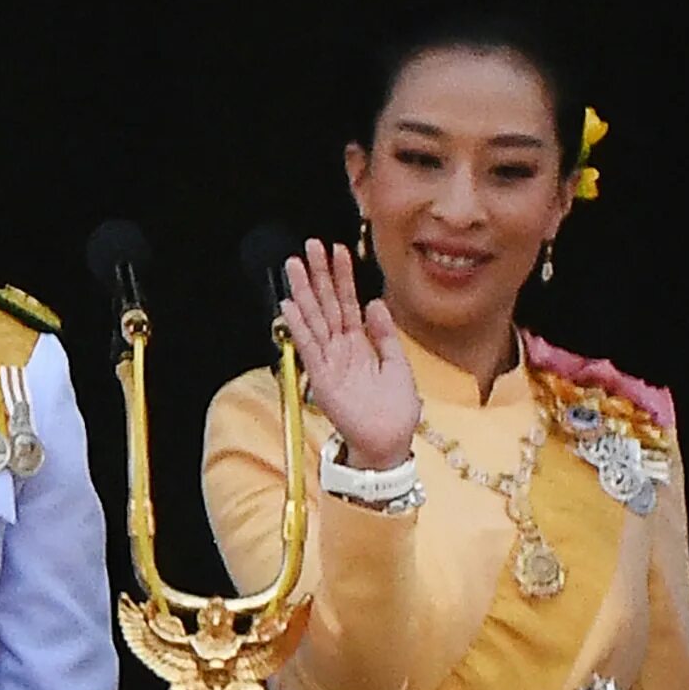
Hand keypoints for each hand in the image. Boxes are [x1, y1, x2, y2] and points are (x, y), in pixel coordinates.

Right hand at [282, 237, 417, 470]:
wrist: (389, 442)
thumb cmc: (395, 410)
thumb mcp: (397, 363)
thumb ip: (384, 334)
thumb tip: (375, 302)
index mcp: (359, 344)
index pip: (348, 302)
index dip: (342, 277)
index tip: (338, 251)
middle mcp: (340, 349)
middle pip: (327, 305)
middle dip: (318, 275)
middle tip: (309, 247)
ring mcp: (329, 362)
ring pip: (314, 320)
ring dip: (303, 293)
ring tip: (294, 266)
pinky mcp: (322, 378)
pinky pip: (309, 348)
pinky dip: (300, 328)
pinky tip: (290, 307)